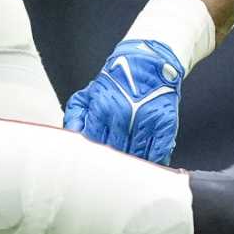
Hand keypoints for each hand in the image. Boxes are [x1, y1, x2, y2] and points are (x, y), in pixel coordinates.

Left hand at [63, 38, 186, 163]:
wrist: (149, 61)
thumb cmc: (117, 81)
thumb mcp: (89, 94)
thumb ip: (75, 116)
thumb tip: (69, 137)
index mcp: (101, 108)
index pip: (92, 143)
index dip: (92, 157)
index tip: (92, 165)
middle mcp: (123, 115)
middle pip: (114, 152)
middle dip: (111, 163)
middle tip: (109, 172)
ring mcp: (145, 119)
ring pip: (135, 155)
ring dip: (131, 165)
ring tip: (127, 170)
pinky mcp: (165, 123)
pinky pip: (157, 152)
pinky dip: (152, 162)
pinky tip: (146, 164)